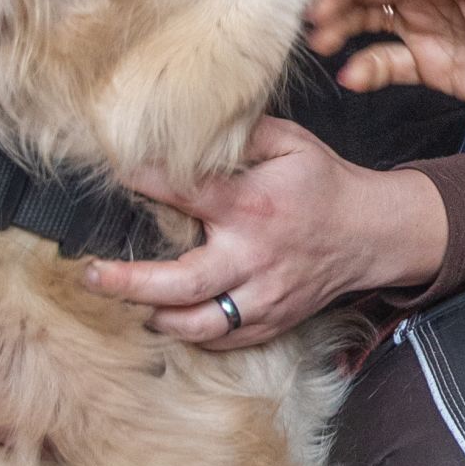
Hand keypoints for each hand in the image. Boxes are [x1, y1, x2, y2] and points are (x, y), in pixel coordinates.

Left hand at [83, 118, 446, 348]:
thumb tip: (189, 125)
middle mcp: (255, 258)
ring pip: (197, 324)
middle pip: (182, 284)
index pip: (187, 194)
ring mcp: (263, 298)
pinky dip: (188, 332)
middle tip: (91, 275)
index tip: (114, 173)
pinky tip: (164, 317)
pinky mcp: (270, 323)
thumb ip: (240, 135)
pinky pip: (219, 340)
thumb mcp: (289, 143)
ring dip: (154, 316)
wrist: (373, 234)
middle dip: (130, 283)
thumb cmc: (323, 184)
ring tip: (123, 302)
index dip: (145, 181)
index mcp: (254, 207)